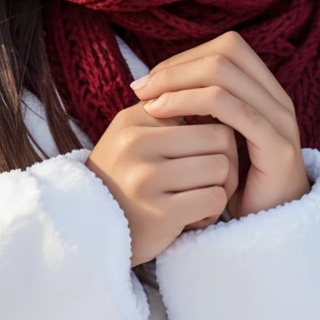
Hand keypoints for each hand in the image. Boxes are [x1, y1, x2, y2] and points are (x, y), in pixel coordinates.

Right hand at [85, 98, 239, 266]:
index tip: (200, 150)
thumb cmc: (126, 177)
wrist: (91, 231)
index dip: (213, 130)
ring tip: (201, 196)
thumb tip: (214, 88)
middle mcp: (136, 143)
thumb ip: (167, 110)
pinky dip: (212, 212)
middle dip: (228, 159)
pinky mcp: (159, 214)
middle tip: (214, 178)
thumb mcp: (134, 134)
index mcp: (134, 118)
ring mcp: (146, 178)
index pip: (203, 106)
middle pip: (220, 138)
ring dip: (221, 188)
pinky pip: (213, 200)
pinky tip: (194, 217)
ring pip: (221, 168)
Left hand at [130, 31, 311, 218]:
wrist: (273, 236)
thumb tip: (155, 81)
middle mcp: (277, 98)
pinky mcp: (277, 147)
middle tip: (144, 87)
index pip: (226, 47)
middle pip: (227, 51)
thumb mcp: (217, 138)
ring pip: (225, 75)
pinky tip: (166, 117)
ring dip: (179, 82)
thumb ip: (200, 108)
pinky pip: (233, 110)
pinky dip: (194, 104)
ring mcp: (280, 119)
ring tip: (149, 102)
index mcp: (265, 91)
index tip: (151, 79)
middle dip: (180, 65)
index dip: (186, 57)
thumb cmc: (238, 185)